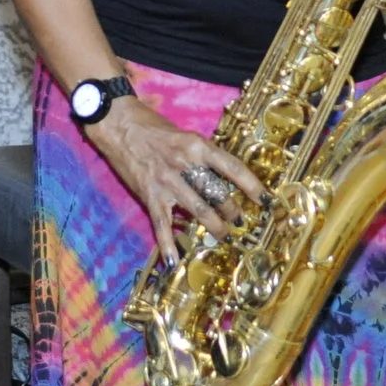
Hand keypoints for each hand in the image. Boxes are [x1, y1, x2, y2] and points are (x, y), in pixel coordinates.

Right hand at [81, 96, 269, 262]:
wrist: (119, 124)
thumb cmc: (154, 127)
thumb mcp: (185, 135)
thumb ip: (202, 156)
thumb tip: (222, 178)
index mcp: (198, 145)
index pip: (233, 168)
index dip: (252, 186)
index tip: (266, 200)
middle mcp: (185, 164)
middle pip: (218, 194)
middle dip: (232, 211)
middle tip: (240, 220)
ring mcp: (167, 181)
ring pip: (199, 210)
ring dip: (214, 226)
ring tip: (224, 235)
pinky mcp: (150, 194)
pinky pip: (162, 224)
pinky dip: (168, 244)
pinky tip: (173, 261)